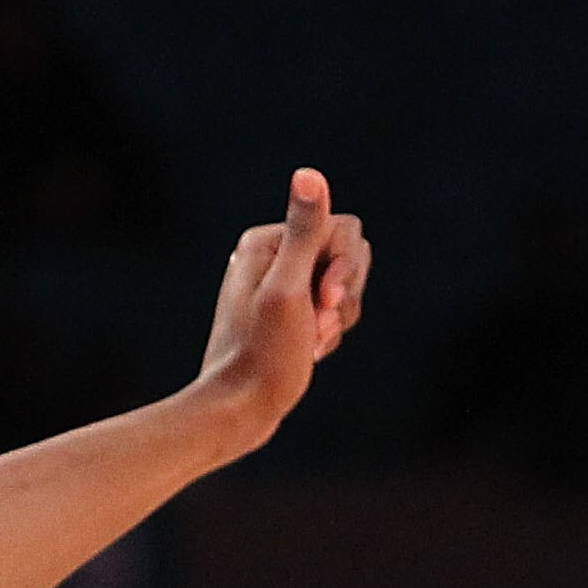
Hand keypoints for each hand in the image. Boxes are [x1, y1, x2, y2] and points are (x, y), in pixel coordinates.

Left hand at [194, 169, 367, 450]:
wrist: (239, 412)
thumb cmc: (262, 355)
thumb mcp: (288, 290)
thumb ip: (304, 232)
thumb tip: (307, 175)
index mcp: (267, 241)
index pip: (342, 230)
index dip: (345, 266)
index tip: (325, 301)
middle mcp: (273, 256)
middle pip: (348, 256)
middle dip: (345, 295)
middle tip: (319, 327)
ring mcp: (283, 285)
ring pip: (346, 286)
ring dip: (339, 319)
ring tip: (312, 343)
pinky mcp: (291, 313)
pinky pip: (334, 311)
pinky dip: (330, 333)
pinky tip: (309, 352)